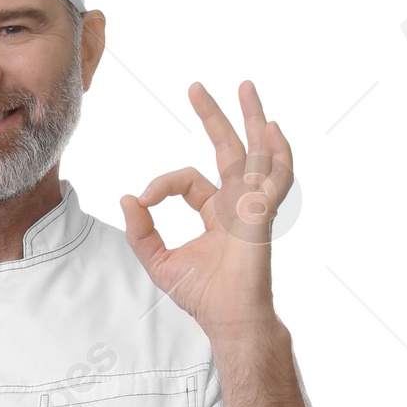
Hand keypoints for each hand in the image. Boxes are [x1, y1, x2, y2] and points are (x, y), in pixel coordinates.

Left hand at [120, 80, 291, 359]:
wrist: (229, 318)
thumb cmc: (203, 296)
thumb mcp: (159, 262)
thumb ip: (141, 232)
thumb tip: (128, 198)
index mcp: (216, 212)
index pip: (188, 180)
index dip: (162, 184)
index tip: (143, 200)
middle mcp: (237, 203)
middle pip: (228, 149)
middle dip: (213, 116)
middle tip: (195, 87)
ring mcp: (253, 206)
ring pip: (255, 152)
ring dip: (250, 118)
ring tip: (245, 87)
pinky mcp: (263, 214)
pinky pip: (277, 178)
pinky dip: (278, 153)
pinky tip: (272, 129)